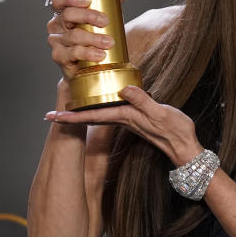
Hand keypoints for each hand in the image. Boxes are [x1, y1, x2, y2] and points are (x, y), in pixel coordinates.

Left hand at [45, 86, 203, 165]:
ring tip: (67, 106)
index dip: (71, 116)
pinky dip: (98, 108)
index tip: (51, 117)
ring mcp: (128, 121)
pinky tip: (98, 103)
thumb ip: (143, 101)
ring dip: (82, 112)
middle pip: (90, 116)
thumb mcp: (161, 114)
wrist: (185, 148)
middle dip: (70, 114)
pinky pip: (110, 112)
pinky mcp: (135, 119)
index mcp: (125, 117)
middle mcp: (122, 120)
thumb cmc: (175, 132)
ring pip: (98, 114)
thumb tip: (124, 88)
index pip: (91, 116)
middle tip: (50, 113)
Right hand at [46, 0, 129, 79]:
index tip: (88, 0)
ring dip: (93, 38)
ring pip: (73, 36)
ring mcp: (56, 42)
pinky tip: (99, 55)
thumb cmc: (95, 36)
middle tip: (106, 21)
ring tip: (109, 42)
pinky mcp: (59, 57)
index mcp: (63, 11)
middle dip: (88, 16)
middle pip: (68, 15)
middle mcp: (56, 25)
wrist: (89, 66)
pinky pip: (72, 54)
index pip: (59, 0)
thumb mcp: (106, 16)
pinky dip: (88, 53)